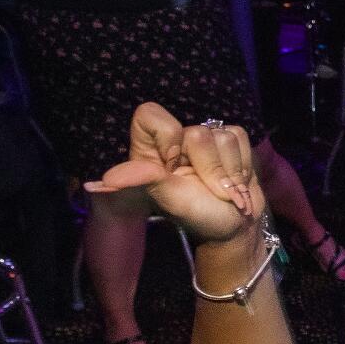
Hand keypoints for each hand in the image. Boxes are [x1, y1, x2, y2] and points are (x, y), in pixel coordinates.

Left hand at [85, 103, 263, 244]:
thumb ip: (144, 180)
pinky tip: (236, 181)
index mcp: (151, 152)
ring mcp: (204, 141)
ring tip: (225, 190)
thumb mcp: (171, 200)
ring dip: (230, 172)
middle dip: (210, 169)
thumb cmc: (200, 217)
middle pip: (197, 132)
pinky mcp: (230, 141)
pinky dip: (242, 165)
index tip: (175, 166)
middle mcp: (176, 142)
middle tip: (210, 191)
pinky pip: (240, 136)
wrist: (235, 228)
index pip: (149, 115)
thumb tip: (101, 182)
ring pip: (223, 136)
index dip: (167, 136)